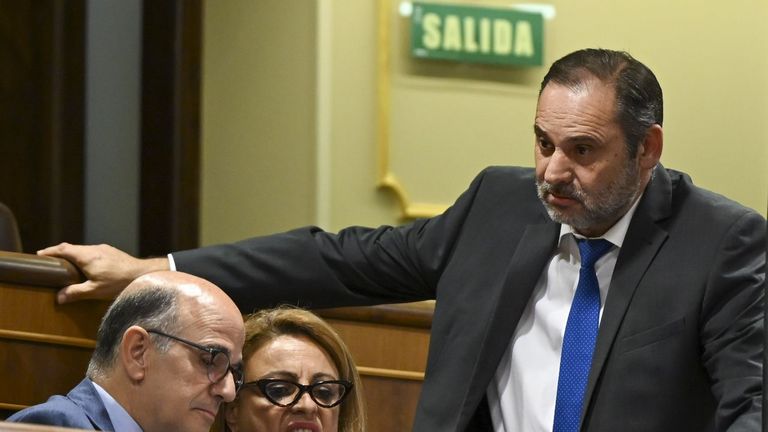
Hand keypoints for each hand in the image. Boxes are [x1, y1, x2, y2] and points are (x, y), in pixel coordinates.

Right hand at [37, 243, 169, 303]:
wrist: (143, 273)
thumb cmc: (119, 282)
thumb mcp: (95, 290)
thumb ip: (76, 292)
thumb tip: (59, 297)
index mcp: (87, 256)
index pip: (63, 249)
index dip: (51, 251)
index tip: (40, 254)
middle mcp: (94, 249)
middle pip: (72, 247)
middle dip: (59, 253)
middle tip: (49, 260)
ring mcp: (104, 249)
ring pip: (83, 249)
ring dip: (72, 255)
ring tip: (65, 264)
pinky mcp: (111, 252)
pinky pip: (92, 251)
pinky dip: (83, 256)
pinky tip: (85, 266)